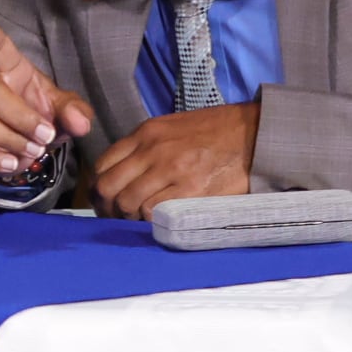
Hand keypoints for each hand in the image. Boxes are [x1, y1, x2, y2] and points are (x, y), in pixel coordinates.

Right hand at [0, 9, 95, 178]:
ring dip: (8, 140)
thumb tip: (79, 123)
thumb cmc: (46, 117)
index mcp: (12, 72)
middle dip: (20, 117)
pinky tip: (12, 165)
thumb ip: (76, 112)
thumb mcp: (67, 111)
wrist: (31, 149)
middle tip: (45, 138)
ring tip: (33, 152)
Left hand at [90, 103, 261, 219]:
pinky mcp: (191, 189)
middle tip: (116, 218)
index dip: (98, 188)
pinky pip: (155, 211)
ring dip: (128, 218)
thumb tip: (126, 173)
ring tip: (138, 223)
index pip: (103, 165)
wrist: (253, 133)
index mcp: (146, 133)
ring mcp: (171, 169)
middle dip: (107, 208)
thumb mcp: (172, 128)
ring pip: (128, 202)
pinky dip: (150, 221)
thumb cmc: (215, 132)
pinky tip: (159, 222)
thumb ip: (147, 147)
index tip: (104, 201)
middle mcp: (153, 150)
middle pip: (109, 186)